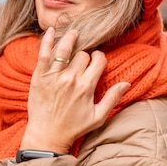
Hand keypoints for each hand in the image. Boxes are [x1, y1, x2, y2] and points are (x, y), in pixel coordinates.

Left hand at [20, 27, 129, 153]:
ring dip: (70, 38)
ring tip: (73, 33)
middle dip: (85, 55)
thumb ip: (112, 98)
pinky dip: (47, 40)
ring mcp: (54, 77)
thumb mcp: (98, 117)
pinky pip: (43, 53)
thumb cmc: (74, 128)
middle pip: (82, 55)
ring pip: (65, 49)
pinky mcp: (39, 77)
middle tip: (82, 59)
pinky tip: (50, 30)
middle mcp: (71, 79)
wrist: (47, 136)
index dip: (100, 58)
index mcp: (87, 87)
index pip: (98, 61)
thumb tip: (127, 83)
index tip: (97, 60)